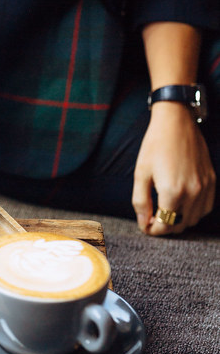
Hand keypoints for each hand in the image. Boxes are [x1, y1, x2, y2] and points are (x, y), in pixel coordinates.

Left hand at [132, 102, 215, 235]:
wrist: (176, 122)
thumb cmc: (155, 145)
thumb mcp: (141, 173)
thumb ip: (141, 201)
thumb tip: (143, 222)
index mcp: (173, 191)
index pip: (164, 225)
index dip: (152, 230)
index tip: (145, 226)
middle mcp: (193, 192)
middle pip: (179, 225)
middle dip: (164, 227)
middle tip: (152, 219)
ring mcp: (205, 187)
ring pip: (194, 219)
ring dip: (179, 220)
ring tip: (165, 211)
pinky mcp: (212, 180)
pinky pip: (206, 207)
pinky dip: (194, 212)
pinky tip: (182, 204)